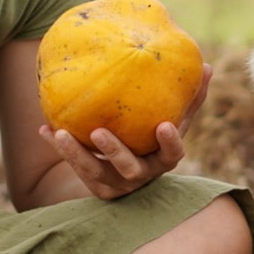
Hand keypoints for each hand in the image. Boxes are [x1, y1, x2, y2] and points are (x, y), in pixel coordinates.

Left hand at [39, 64, 212, 199]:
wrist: (130, 174)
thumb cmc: (155, 138)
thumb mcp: (174, 120)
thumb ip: (190, 99)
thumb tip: (208, 66)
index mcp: (163, 159)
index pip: (172, 155)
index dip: (170, 143)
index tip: (163, 125)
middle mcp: (141, 175)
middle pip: (129, 168)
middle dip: (115, 151)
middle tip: (99, 132)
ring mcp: (117, 185)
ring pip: (94, 171)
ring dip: (76, 153)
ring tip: (60, 132)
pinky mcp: (96, 188)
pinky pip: (74, 166)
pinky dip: (59, 147)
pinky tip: (44, 128)